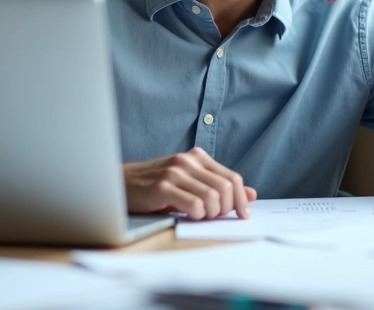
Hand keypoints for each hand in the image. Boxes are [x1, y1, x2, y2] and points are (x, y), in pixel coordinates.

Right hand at [123, 147, 257, 219]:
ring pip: (212, 197)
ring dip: (211, 214)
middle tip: (215, 217)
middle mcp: (188, 161)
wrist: (122, 183)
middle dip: (226, 209)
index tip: (243, 215)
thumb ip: (218, 186)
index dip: (241, 199)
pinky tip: (188, 216)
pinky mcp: (162, 187)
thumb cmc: (156, 184)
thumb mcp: (190, 182)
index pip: (233, 178)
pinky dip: (197, 215)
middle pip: (226, 188)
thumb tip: (251, 194)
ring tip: (200, 216)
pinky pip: (193, 204)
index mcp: (198, 157)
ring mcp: (175, 172)